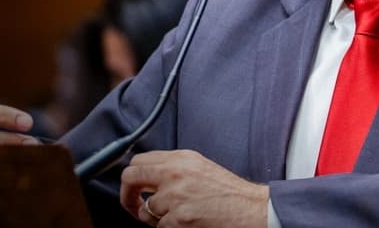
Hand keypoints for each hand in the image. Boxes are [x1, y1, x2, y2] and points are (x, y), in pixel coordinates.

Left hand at [121, 150, 268, 227]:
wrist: (251, 209)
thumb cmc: (228, 193)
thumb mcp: (200, 168)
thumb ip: (173, 168)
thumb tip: (145, 176)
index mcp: (181, 158)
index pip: (139, 161)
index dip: (132, 177)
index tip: (135, 188)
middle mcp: (176, 173)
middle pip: (131, 177)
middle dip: (127, 195)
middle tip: (133, 205)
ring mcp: (176, 196)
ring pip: (144, 210)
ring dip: (155, 219)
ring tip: (176, 217)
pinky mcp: (180, 218)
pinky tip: (186, 223)